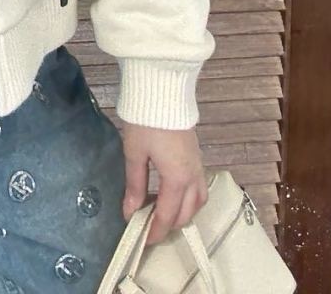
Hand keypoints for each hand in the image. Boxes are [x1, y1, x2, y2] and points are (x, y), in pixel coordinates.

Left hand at [120, 122, 207, 245]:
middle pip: (187, 213)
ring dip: (182, 213)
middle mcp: (193, 176)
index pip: (168, 216)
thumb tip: (130, 212)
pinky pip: (199, 187)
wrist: (162, 89)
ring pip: (198, 201)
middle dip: (169, 225)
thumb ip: (134, 185)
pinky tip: (172, 194)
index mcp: (178, 179)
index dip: (155, 231)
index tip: (142, 241)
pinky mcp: (197, 155)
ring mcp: (198, 165)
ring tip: (161, 213)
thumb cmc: (146, 121)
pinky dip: (189, 198)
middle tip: (149, 228)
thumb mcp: (135, 153)